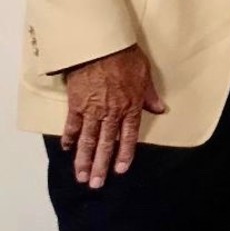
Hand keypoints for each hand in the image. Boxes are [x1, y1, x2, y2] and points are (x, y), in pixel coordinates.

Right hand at [61, 45, 165, 187]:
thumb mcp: (145, 75)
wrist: (101, 46)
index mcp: (130, 106)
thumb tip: (161, 109)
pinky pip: (71, 125)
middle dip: (101, 166)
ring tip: (81, 176)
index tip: (120, 170)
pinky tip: (67, 149)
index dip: (124, 154)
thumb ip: (150, 95)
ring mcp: (92, 110)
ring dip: (83, 160)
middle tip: (96, 184)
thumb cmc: (125, 57)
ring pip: (87, 140)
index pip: (128, 137)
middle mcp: (111, 113)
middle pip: (106, 144)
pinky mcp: (76, 104)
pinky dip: (69, 137)